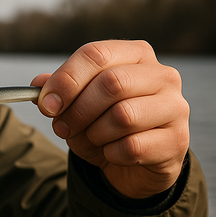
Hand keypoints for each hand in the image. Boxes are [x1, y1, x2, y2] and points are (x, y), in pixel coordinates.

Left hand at [32, 40, 189, 198]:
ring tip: (89, 139)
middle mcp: (162, 75)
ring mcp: (175, 107)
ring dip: (93, 133)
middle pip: (111, 83)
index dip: (66, 79)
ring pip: (123, 116)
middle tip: (61, 127)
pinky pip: (132, 147)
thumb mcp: (76, 103)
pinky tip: (111, 152)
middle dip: (77, 110)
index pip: (96, 54)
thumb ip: (58, 89)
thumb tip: (38, 84)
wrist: (135, 162)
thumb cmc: (103, 123)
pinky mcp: (177, 140)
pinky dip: (110, 153)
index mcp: (135, 54)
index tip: (46, 103)